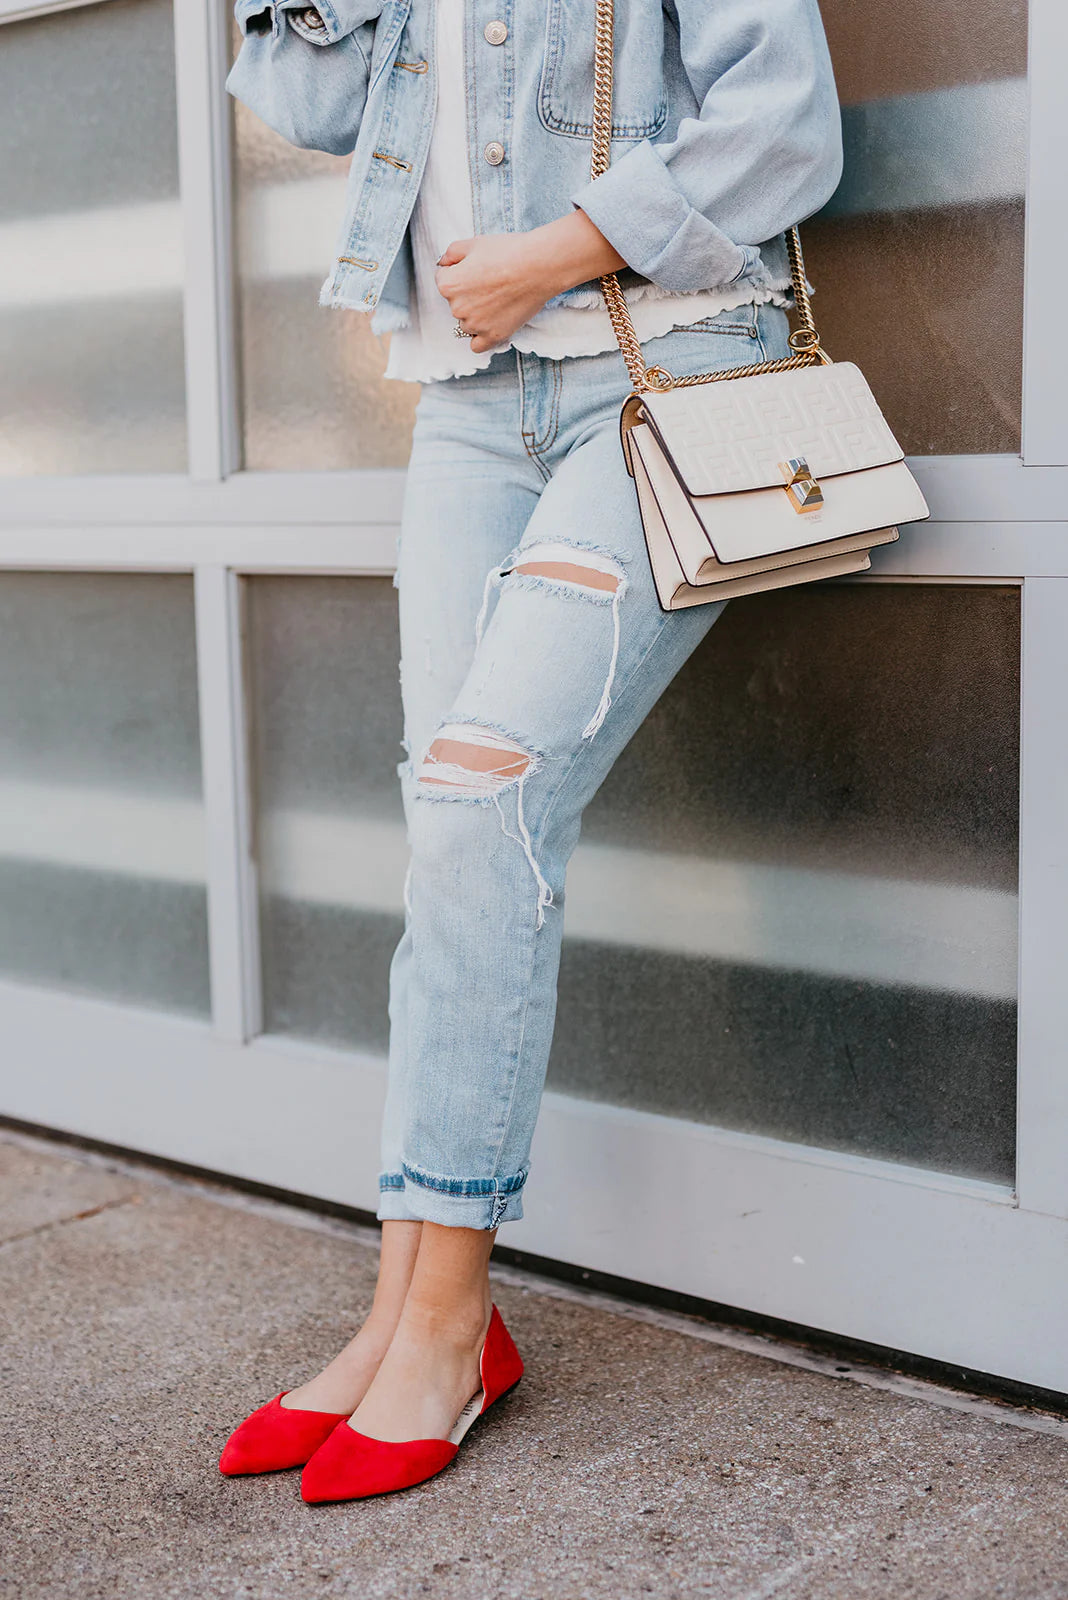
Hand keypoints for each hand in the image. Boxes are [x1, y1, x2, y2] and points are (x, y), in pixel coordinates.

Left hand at [435, 209, 625, 352]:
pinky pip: (477, 345)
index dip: (460, 271)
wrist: (538, 266)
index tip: (477, 268)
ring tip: (498, 299)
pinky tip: (491, 323)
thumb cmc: (507, 252)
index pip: (443, 279)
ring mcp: (475, 325)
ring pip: (467, 323)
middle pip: (456, 303)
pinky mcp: (493, 336)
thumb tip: (443, 264)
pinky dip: (481, 336)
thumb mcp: (473, 243)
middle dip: (468, 294)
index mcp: (448, 285)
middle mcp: (457, 308)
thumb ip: (451, 253)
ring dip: (477, 315)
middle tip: (490, 282)